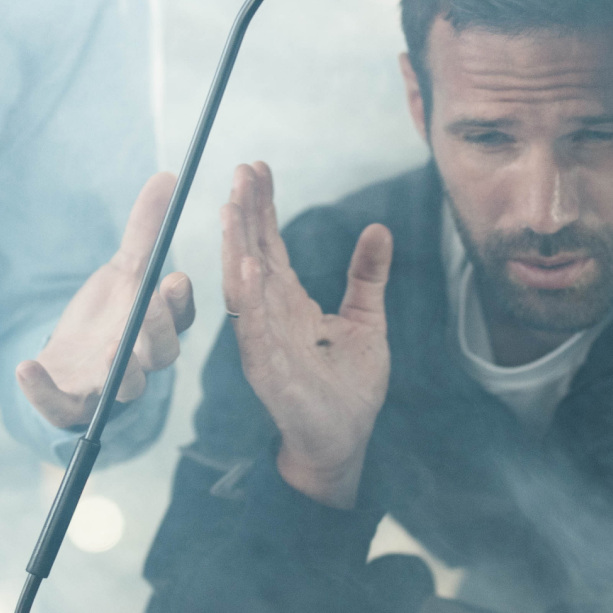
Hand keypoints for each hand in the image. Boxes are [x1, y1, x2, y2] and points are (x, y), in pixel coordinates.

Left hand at [19, 172, 198, 428]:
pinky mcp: (71, 405)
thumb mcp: (125, 271)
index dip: (180, 303)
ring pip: (127, 386)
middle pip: (160, 353)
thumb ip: (145, 230)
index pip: (179, 318)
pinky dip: (42, 392)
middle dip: (156, 330)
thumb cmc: (107, 316)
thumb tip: (167, 177)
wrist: (68, 361)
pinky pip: (60, 406)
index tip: (175, 279)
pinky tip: (24, 369)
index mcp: (157, 327)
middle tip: (147, 308)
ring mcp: (107, 387)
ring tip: (114, 349)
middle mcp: (140, 361)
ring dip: (123, 370)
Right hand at [221, 161, 391, 508]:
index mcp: (288, 302)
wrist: (344, 443)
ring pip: (244, 283)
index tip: (257, 168)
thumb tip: (379, 229)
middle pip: (251, 254)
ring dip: (237, 244)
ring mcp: (263, 341)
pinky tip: (247, 263)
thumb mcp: (367, 320)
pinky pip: (253, 327)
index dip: (262, 208)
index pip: (270, 245)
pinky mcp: (267, 368)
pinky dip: (248, 295)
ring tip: (233, 205)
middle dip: (245, 213)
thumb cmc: (349, 387)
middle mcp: (268, 316)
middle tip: (242, 170)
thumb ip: (367, 276)